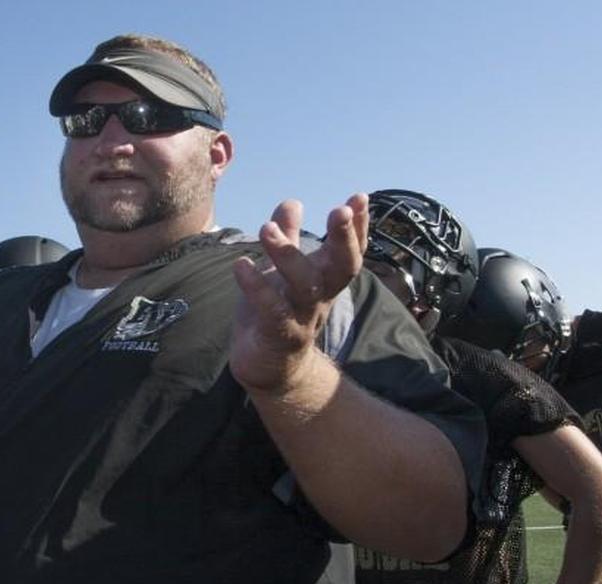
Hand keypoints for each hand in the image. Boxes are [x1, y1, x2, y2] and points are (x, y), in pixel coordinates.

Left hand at [229, 193, 368, 392]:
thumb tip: (292, 202)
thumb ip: (288, 237)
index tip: (360, 198)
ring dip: (288, 256)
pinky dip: (256, 287)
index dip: (358, 227)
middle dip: (344, 239)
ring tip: (267, 227)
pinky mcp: (279, 335)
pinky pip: (271, 311)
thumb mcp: (282, 271)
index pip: (348, 251)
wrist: (269, 369)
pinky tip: (241, 265)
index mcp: (323, 280)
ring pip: (305, 286)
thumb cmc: (277, 312)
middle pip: (342, 268)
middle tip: (340, 211)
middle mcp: (319, 297)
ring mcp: (301, 317)